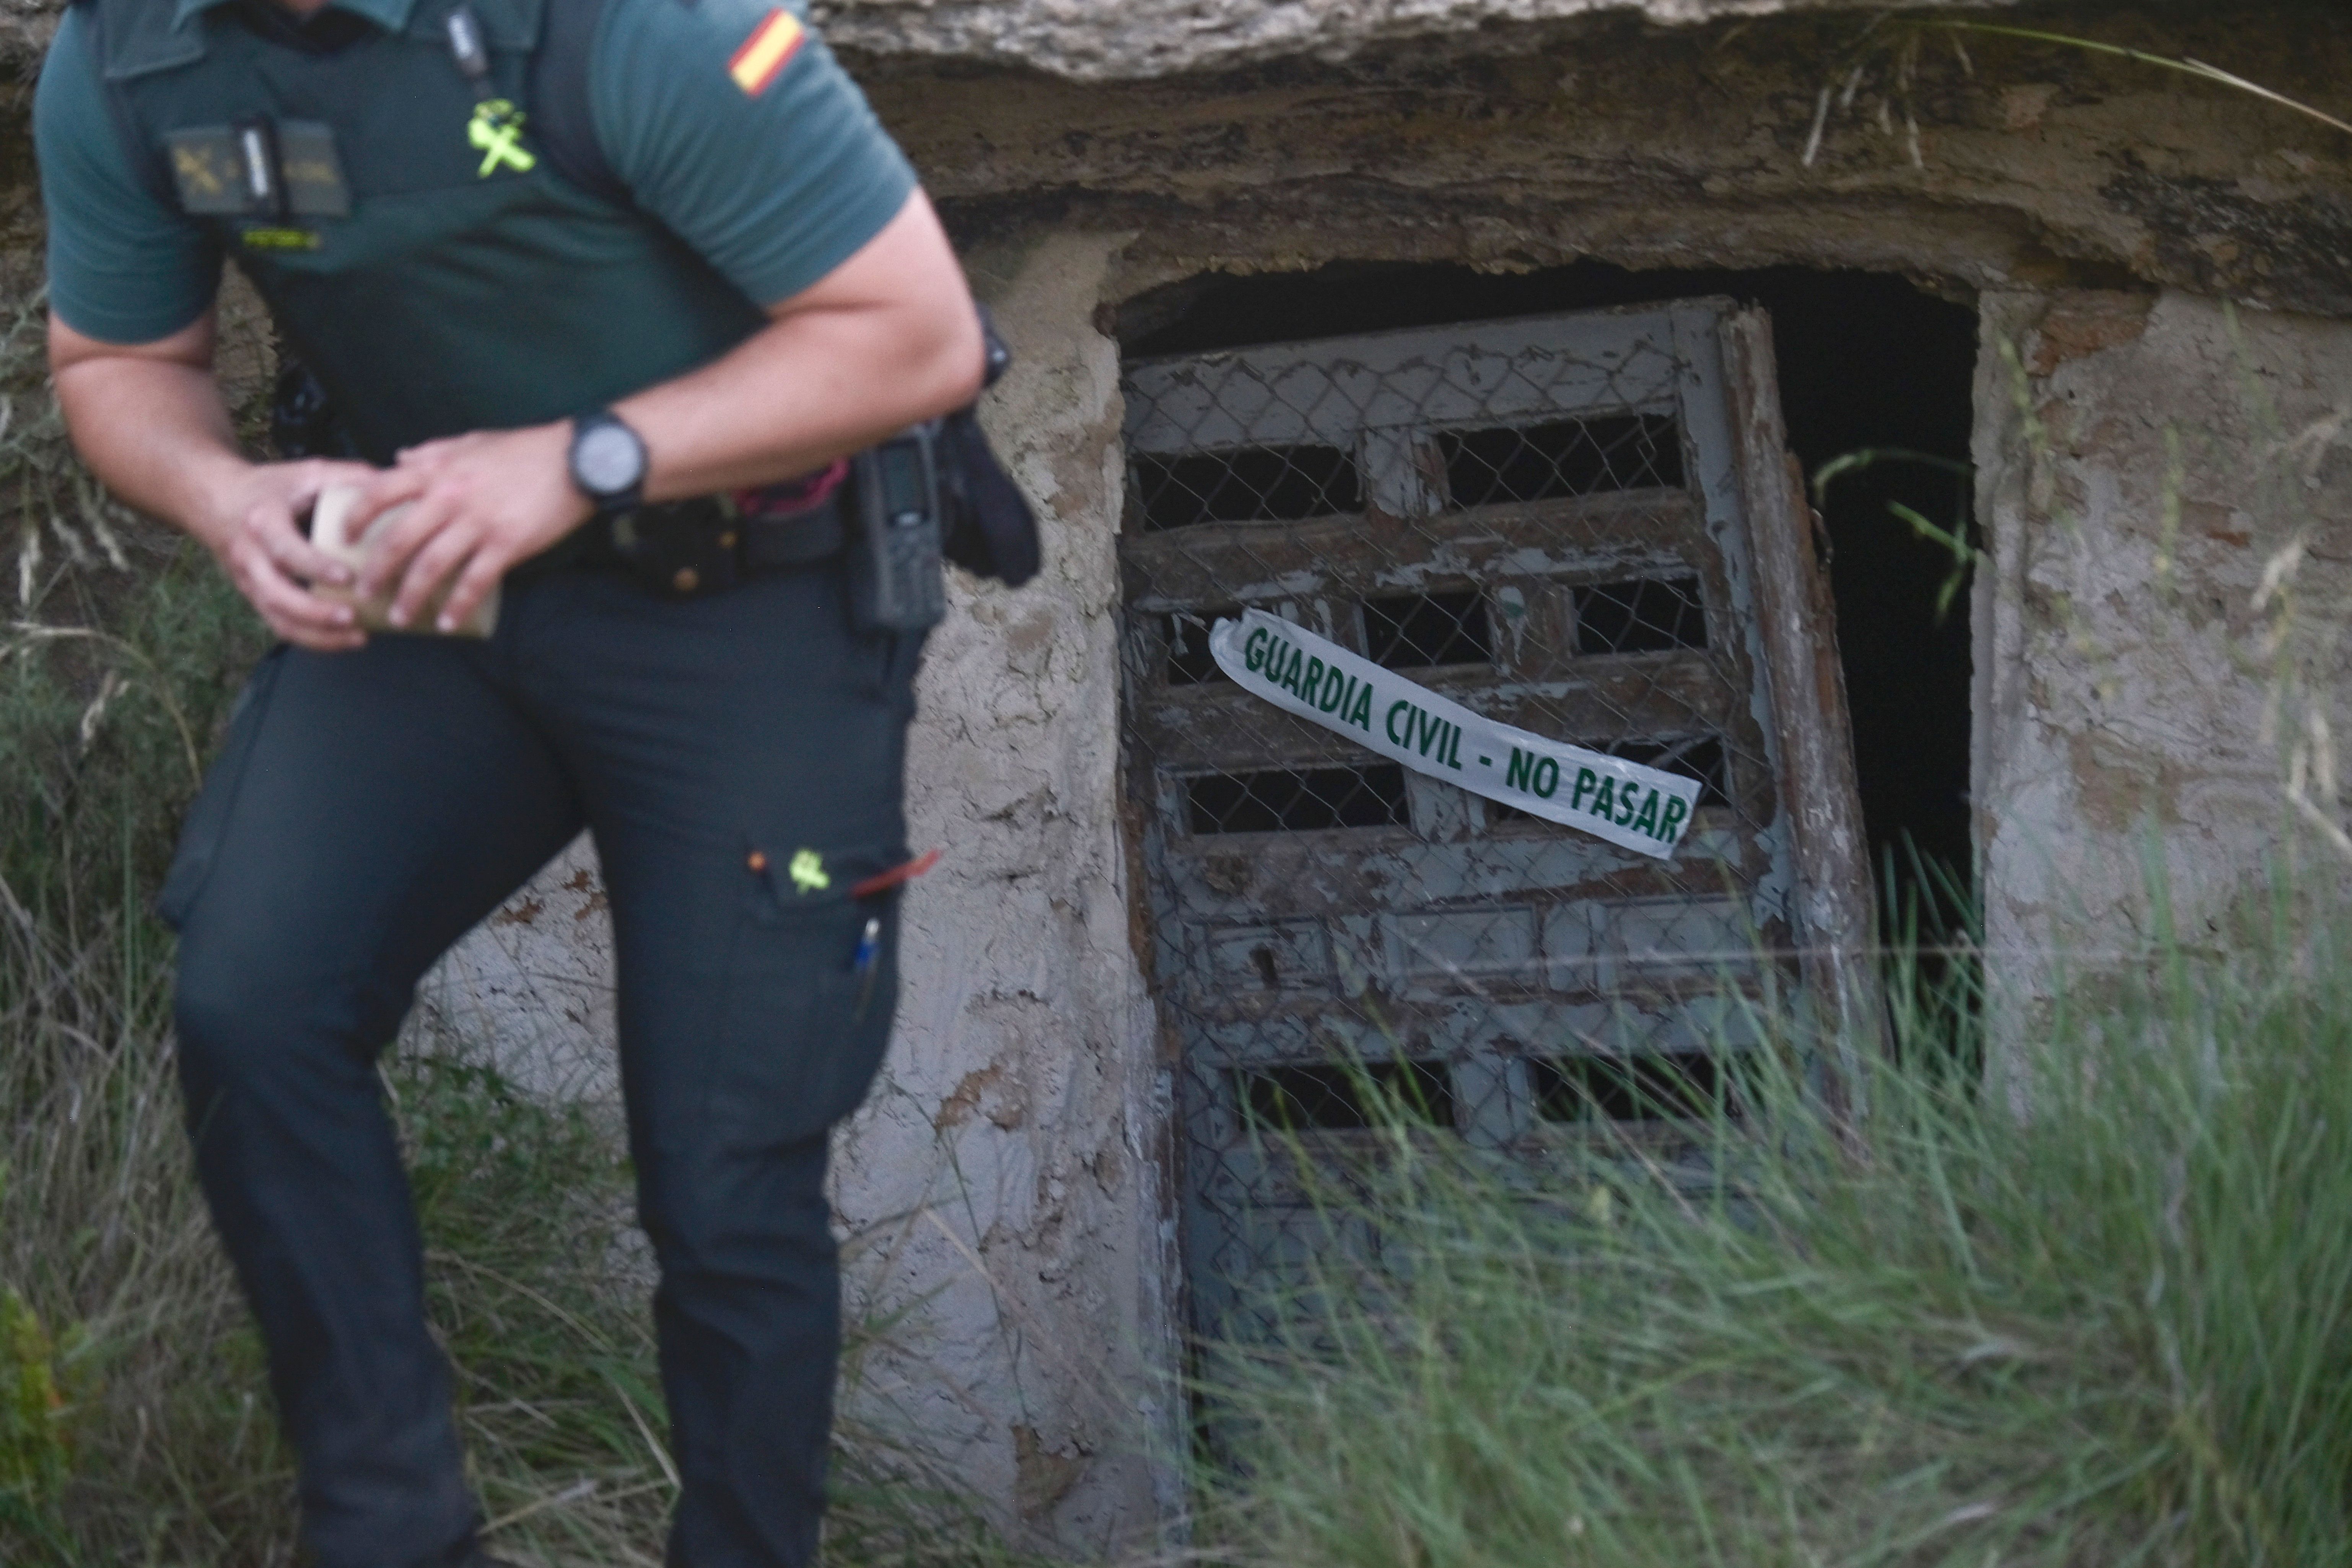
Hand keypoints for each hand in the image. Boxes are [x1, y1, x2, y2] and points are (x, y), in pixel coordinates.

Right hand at [196, 458, 380, 651]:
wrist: (219, 501)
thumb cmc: (272, 488)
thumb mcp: (305, 473)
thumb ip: (347, 476)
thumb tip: (395, 482)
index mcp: (263, 522)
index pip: (286, 549)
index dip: (314, 566)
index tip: (347, 577)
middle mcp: (250, 556)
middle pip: (276, 594)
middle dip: (315, 613)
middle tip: (353, 618)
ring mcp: (250, 582)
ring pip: (278, 619)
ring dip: (317, 635)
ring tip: (358, 638)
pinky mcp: (256, 598)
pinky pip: (281, 627)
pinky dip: (312, 639)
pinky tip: (345, 641)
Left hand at [346, 422, 592, 633]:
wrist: (577, 460)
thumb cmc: (526, 449)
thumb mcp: (472, 441)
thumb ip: (432, 450)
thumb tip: (399, 458)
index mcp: (438, 470)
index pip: (380, 491)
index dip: (357, 517)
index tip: (346, 538)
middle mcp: (451, 497)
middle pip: (399, 539)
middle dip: (377, 571)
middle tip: (365, 593)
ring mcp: (479, 523)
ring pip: (432, 566)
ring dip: (411, 597)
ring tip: (400, 618)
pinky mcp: (507, 545)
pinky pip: (475, 582)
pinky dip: (458, 606)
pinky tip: (448, 623)